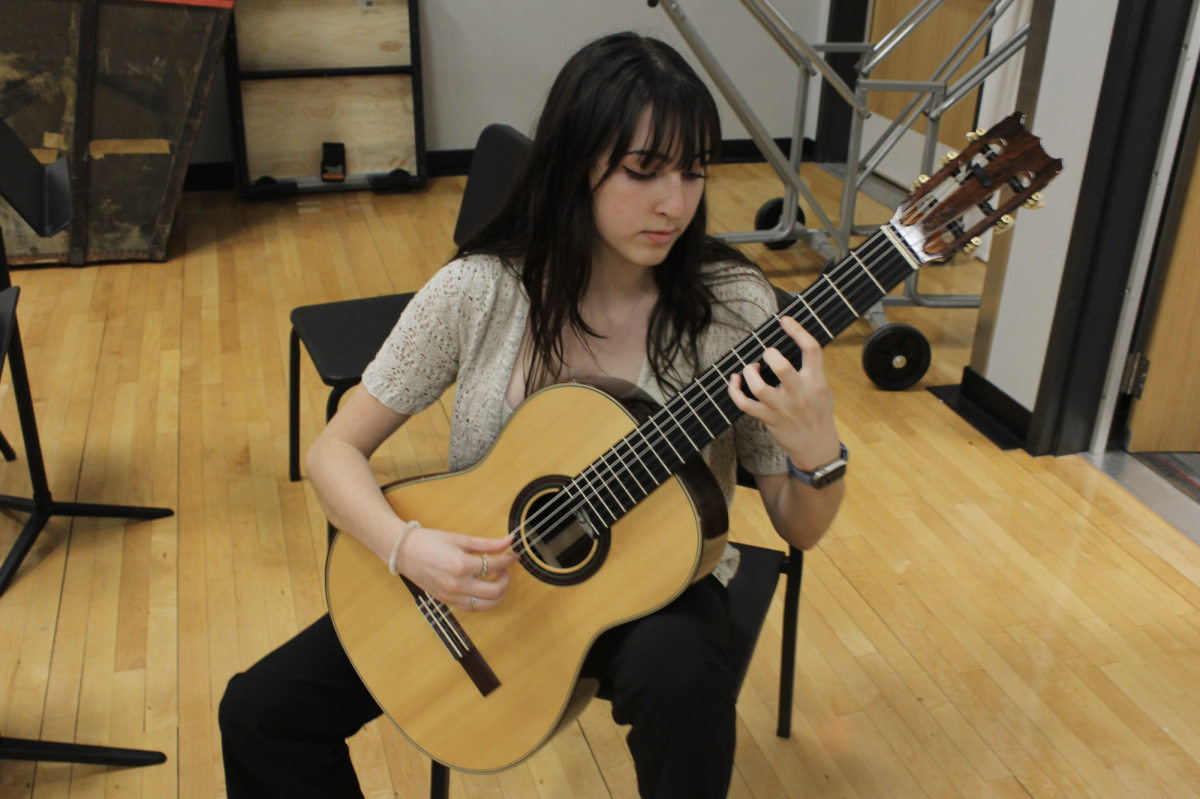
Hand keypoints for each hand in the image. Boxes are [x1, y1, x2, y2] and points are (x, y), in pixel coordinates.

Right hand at [395, 527, 519, 611]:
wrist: (403, 551)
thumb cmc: (429, 541)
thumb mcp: (460, 538)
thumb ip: (487, 543)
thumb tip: (509, 541)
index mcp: (461, 565)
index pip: (495, 566)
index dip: (509, 560)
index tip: (514, 556)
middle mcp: (457, 585)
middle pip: (495, 591)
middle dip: (506, 581)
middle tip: (504, 570)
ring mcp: (451, 596)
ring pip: (485, 606)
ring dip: (497, 595)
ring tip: (496, 581)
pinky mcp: (446, 601)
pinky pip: (472, 608)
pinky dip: (483, 602)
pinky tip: (484, 590)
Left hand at [727, 315, 840, 470]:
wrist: (815, 447)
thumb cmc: (818, 414)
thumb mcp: (825, 390)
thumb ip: (817, 369)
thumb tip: (816, 346)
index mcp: (816, 382)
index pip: (811, 350)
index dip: (798, 332)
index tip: (785, 321)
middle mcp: (799, 394)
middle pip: (782, 368)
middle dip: (770, 354)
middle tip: (767, 354)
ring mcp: (782, 408)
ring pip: (759, 387)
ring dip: (749, 372)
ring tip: (751, 368)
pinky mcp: (767, 418)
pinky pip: (744, 404)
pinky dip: (734, 391)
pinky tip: (734, 380)